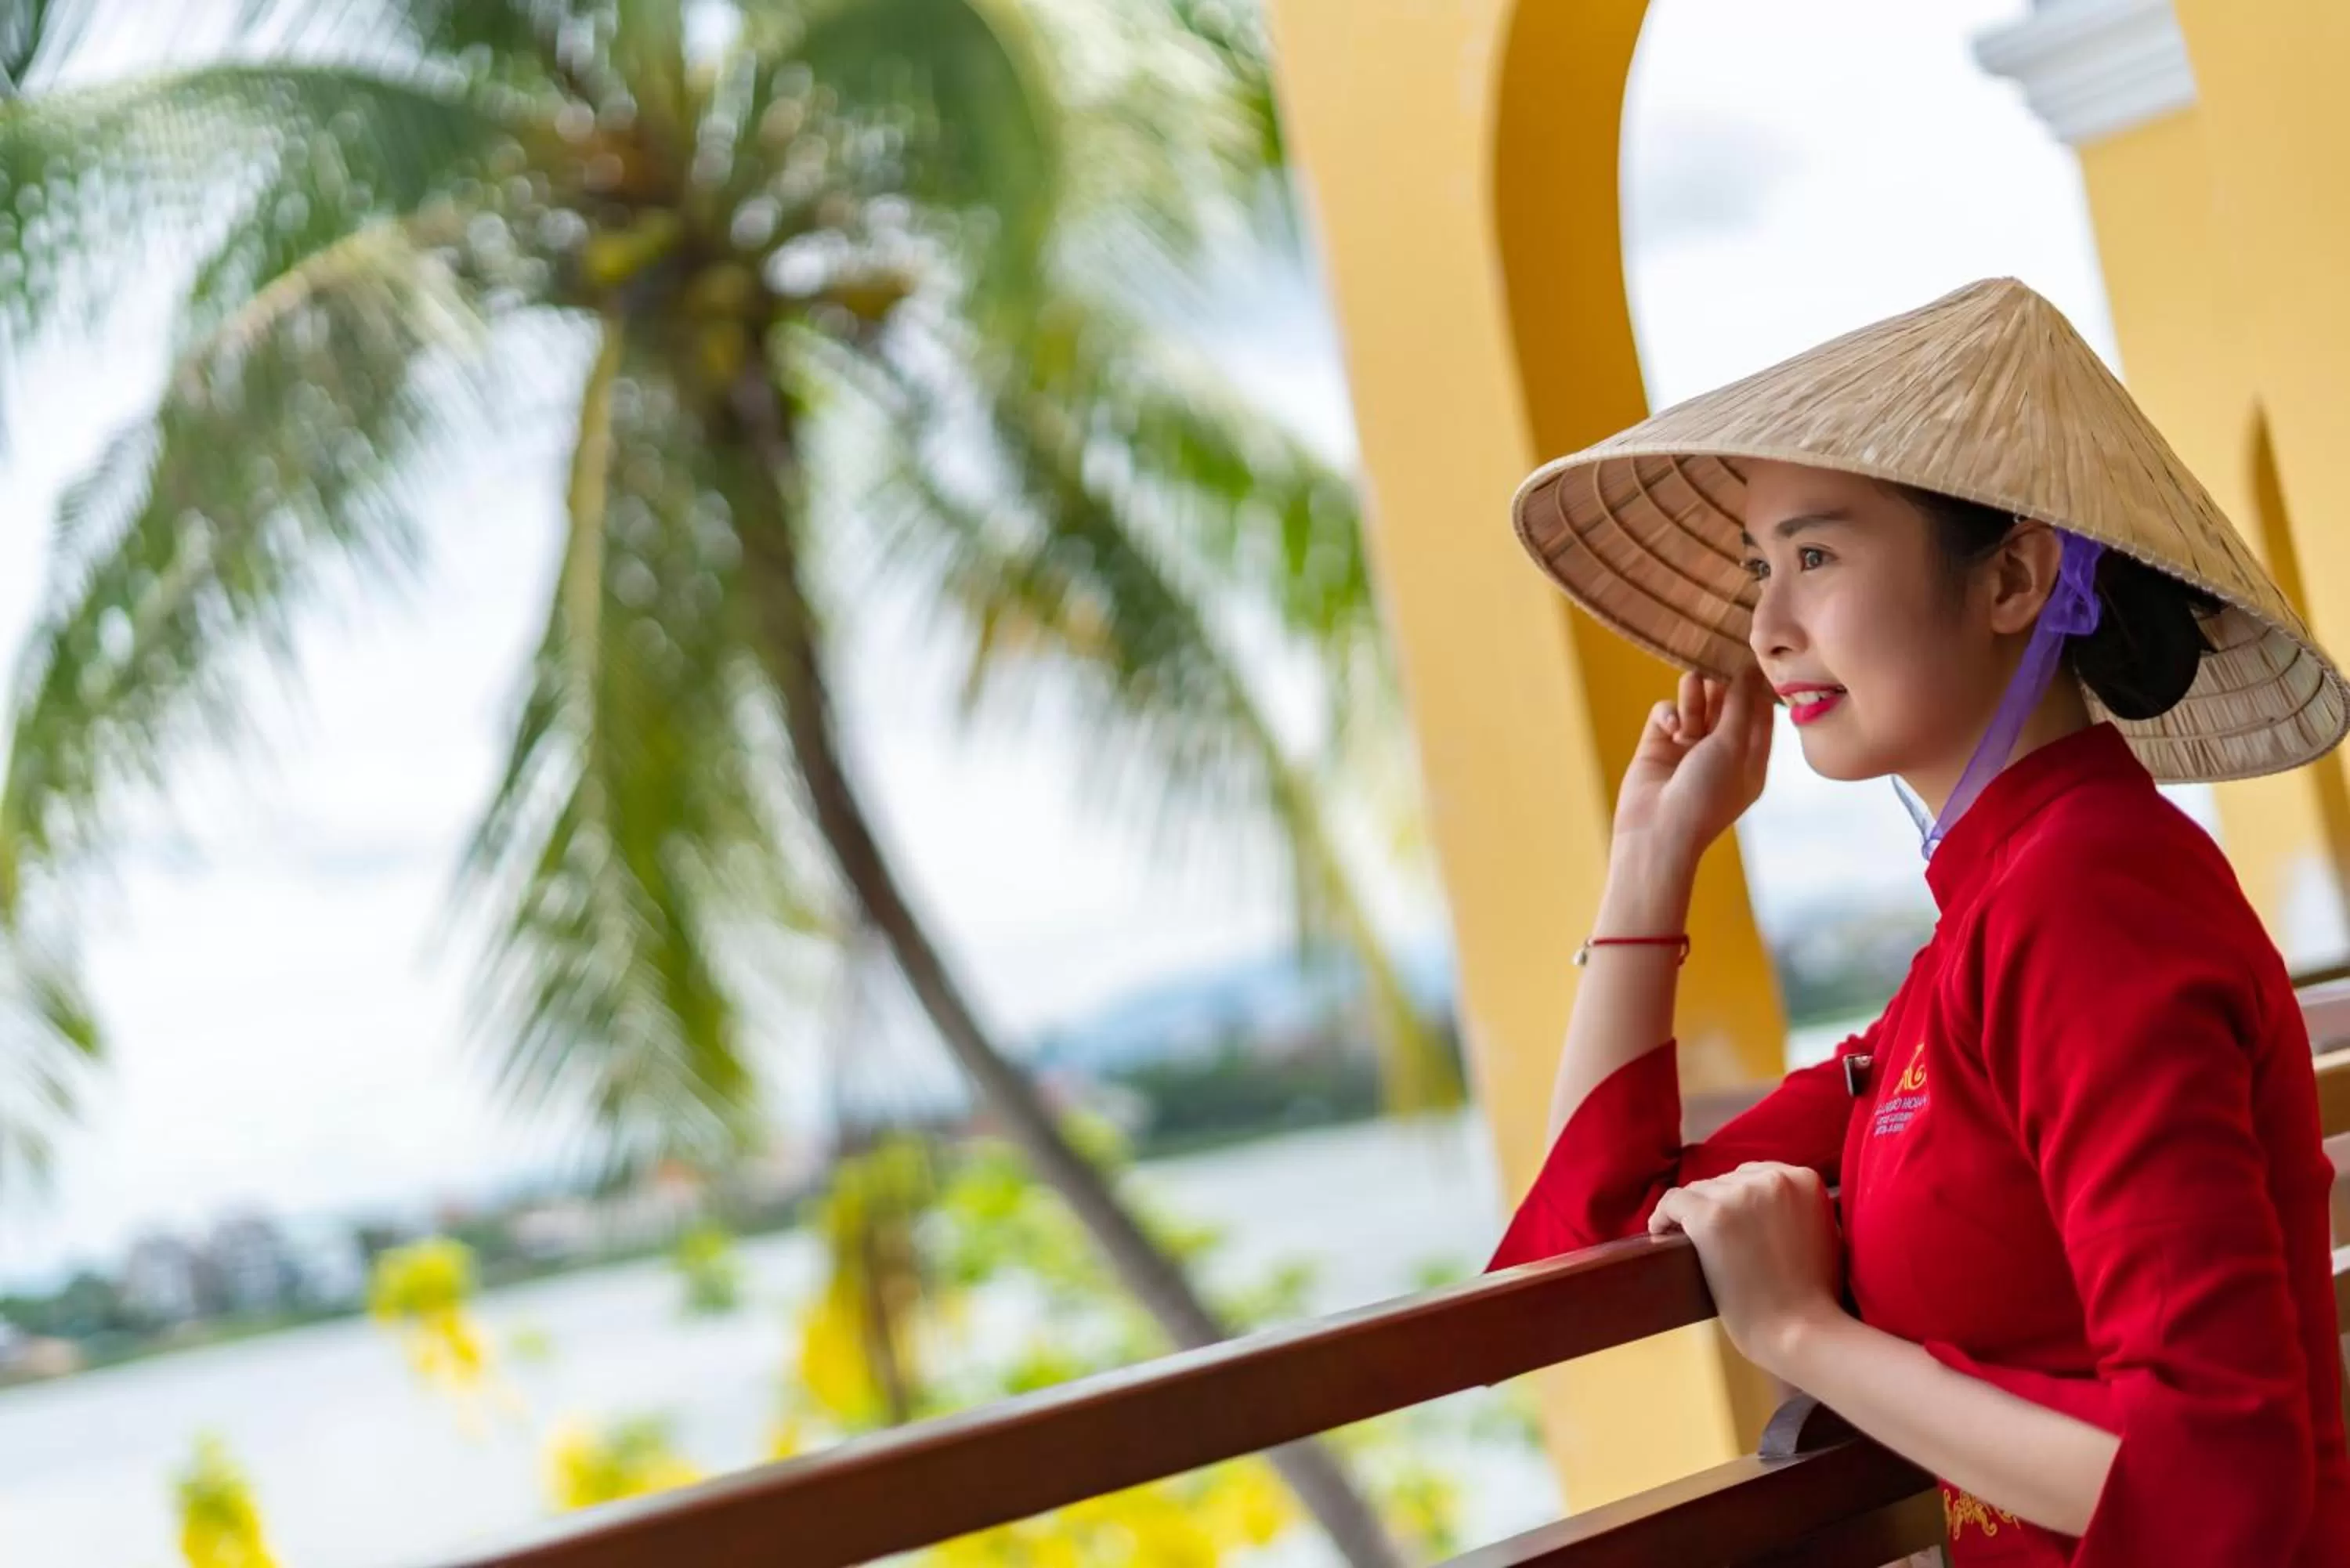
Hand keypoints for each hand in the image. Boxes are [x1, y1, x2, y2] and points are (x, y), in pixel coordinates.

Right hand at [1610, 664, 1773, 865]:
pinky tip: (1671, 727)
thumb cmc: (1705, 795)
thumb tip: (1748, 669)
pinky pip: (1666, 714)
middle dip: (1722, 685)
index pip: (1760, 715)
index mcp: (1750, 761)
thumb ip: (1740, 706)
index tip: (1753, 657)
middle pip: (1726, 706)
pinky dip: (1669, 713)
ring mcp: (1688, 749)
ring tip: (1693, 680)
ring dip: (1695, 693)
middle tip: (1718, 661)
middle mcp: (1721, 753)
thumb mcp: (1733, 747)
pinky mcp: (1658, 745)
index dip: (1757, 687)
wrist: (1657, 830)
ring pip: (1695, 705)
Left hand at [1649, 1161, 1844, 1378]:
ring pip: (1699, 1191)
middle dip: (1719, 1207)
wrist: (1801, 1330)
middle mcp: (1773, 1178)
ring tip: (1691, 1242)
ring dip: (1694, 1215)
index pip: (1753, 1175)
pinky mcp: (1710, 1216)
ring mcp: (1739, 1195)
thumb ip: (1795, 1206)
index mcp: (1804, 1179)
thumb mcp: (1820, 1232)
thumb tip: (1761, 1202)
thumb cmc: (1813, 1296)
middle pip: (1725, 1181)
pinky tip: (1660, 1234)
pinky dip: (1662, 1218)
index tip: (1730, 1221)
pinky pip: (1672, 1202)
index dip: (1737, 1199)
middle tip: (1714, 1241)